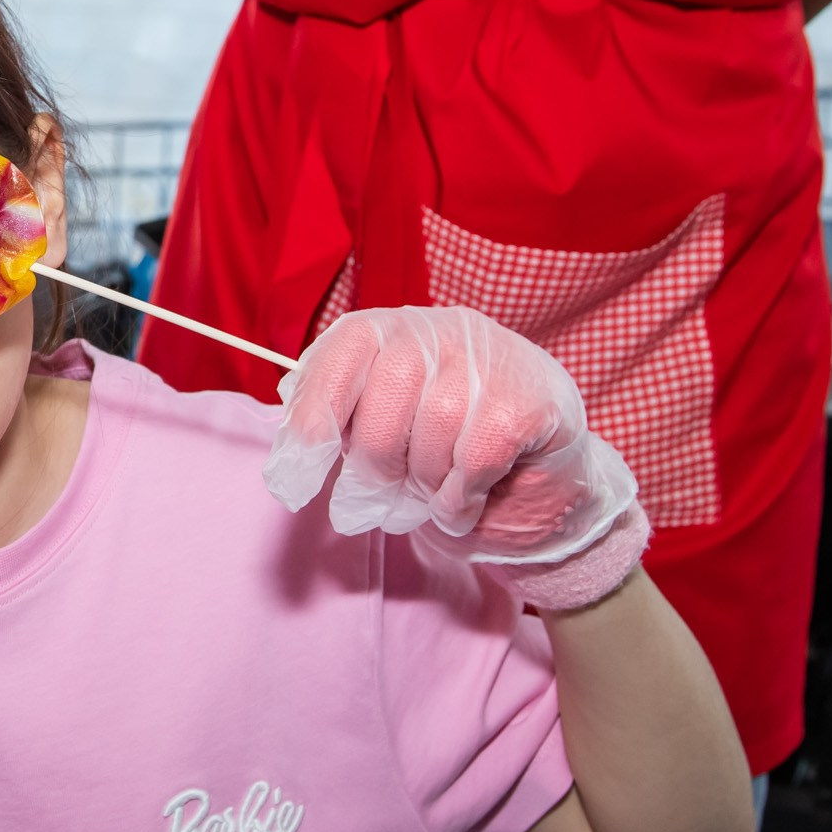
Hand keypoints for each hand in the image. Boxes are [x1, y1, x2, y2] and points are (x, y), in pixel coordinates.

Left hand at [265, 307, 643, 600]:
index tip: (294, 480)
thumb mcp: (382, 430)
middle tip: (383, 501)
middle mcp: (439, 330)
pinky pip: (477, 457)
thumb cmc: (447, 452)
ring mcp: (491, 358)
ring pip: (435, 435)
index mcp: (389, 330)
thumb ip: (336, 422)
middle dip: (378, 471)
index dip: (311, 421)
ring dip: (428, 486)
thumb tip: (288, 446)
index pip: (339, 358)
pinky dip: (463, 494)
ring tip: (436, 493)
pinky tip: (467, 500)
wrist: (542, 479)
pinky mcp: (532, 398)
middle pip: (383, 409)